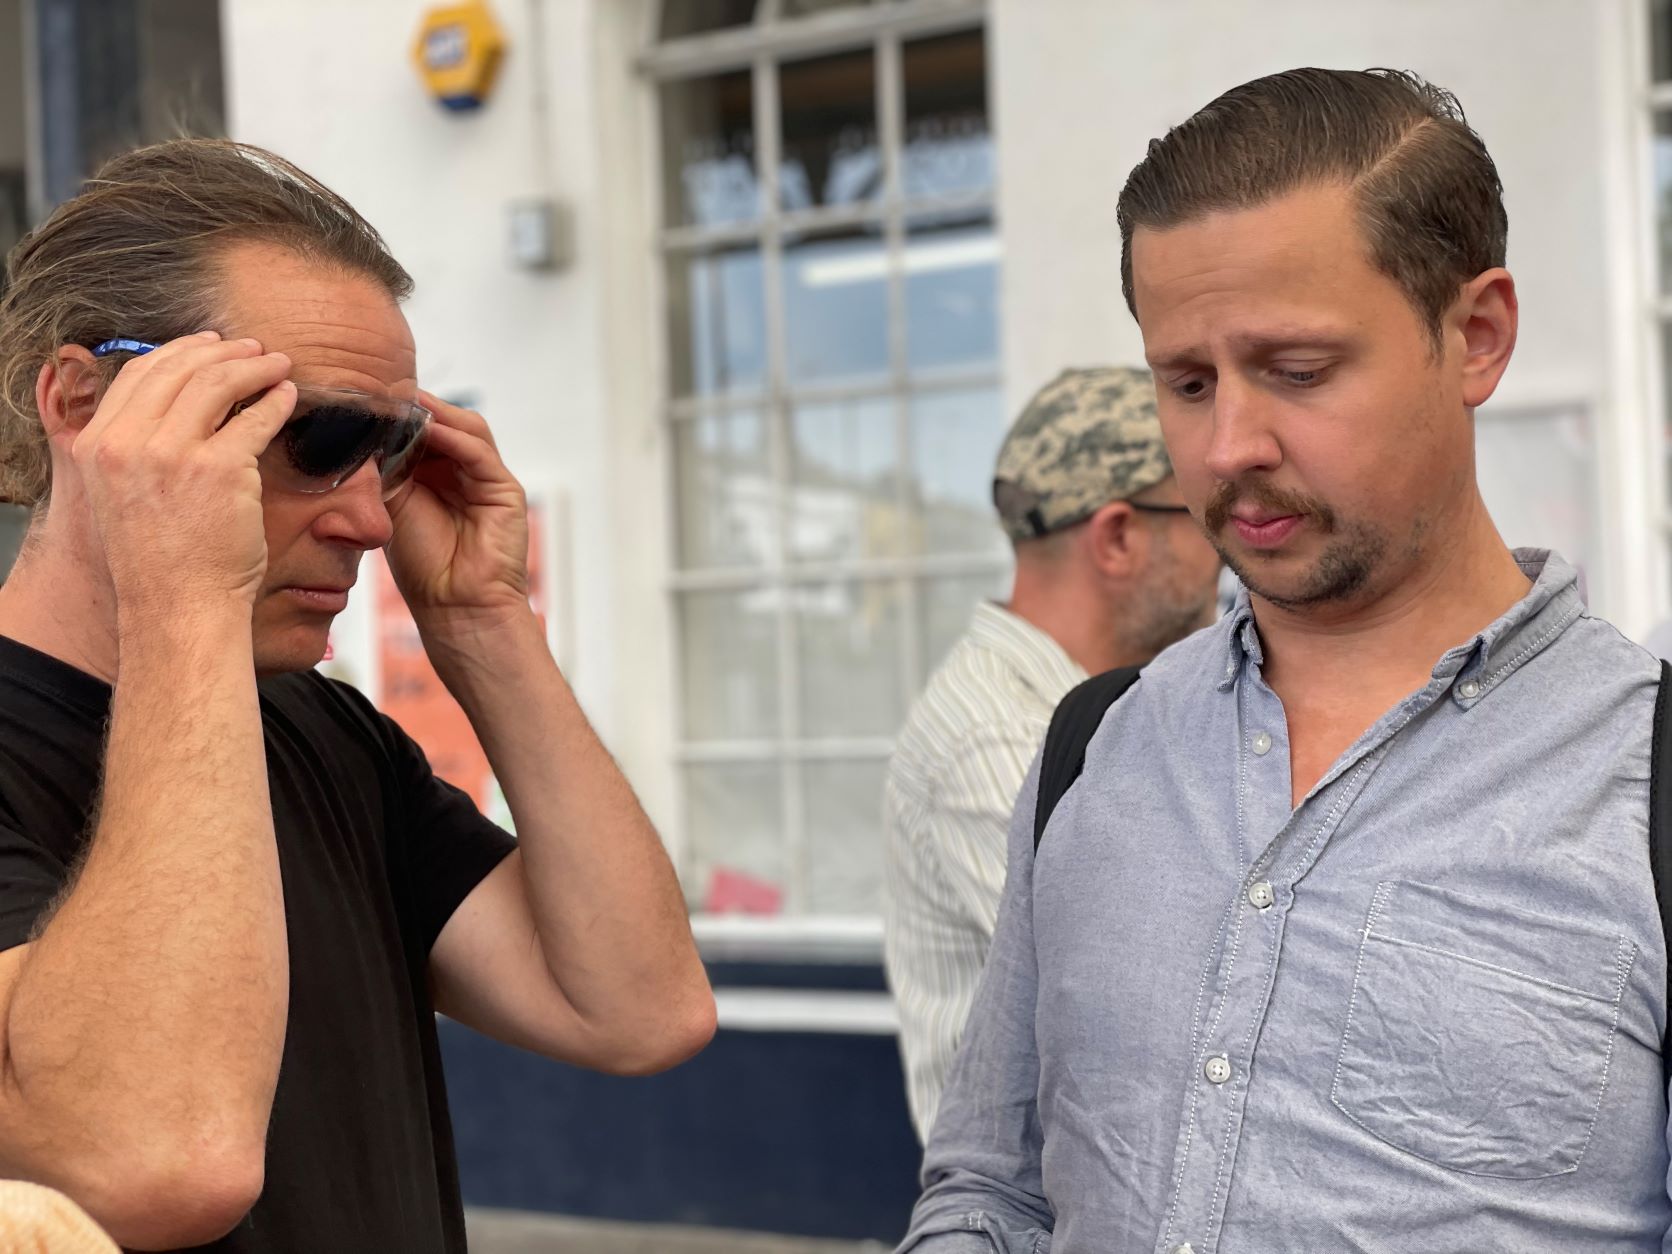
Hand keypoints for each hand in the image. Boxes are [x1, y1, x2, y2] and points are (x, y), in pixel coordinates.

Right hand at [70, 332, 295, 623]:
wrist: (178, 605)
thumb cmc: (161, 560)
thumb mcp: (121, 496)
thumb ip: (134, 450)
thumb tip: (172, 410)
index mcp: (99, 446)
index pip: (137, 375)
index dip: (177, 352)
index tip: (207, 346)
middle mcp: (129, 443)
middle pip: (179, 370)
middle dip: (221, 352)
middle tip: (253, 348)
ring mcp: (173, 454)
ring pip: (218, 384)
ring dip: (254, 367)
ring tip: (278, 364)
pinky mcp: (220, 468)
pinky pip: (256, 418)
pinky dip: (276, 401)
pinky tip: (289, 396)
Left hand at [384, 391, 530, 645]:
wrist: (454, 606)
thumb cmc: (422, 565)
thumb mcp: (391, 505)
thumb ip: (386, 466)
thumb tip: (363, 427)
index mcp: (435, 474)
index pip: (420, 428)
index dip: (396, 412)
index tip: (363, 395)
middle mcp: (462, 471)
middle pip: (444, 421)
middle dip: (415, 405)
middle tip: (382, 389)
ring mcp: (486, 478)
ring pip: (465, 427)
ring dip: (435, 413)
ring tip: (403, 403)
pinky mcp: (505, 489)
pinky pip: (479, 452)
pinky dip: (454, 436)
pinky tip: (428, 427)